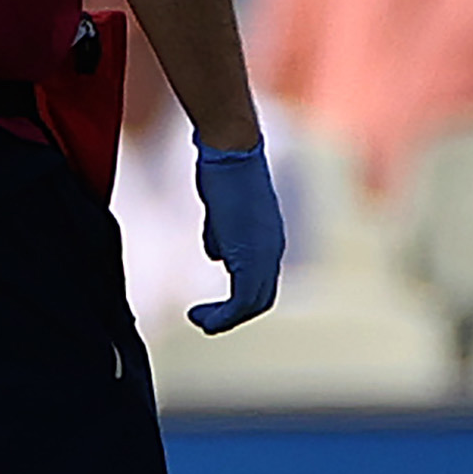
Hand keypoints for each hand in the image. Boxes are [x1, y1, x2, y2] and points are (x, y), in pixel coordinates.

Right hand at [189, 136, 284, 332]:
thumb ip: (221, 237)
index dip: (237, 301)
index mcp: (269, 241)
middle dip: (231, 316)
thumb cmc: (223, 172)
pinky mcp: (250, 255)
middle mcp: (273, 251)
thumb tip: (218, 256)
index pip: (261, 283)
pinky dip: (223, 315)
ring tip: (199, 322)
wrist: (231, 152)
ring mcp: (265, 253)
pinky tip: (200, 315)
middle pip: (261, 299)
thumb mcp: (221, 212)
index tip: (211, 306)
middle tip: (203, 321)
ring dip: (225, 319)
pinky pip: (242, 299)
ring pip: (253, 303)